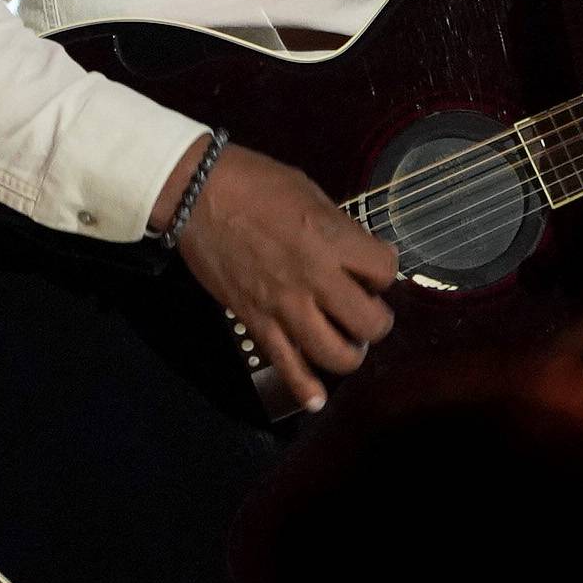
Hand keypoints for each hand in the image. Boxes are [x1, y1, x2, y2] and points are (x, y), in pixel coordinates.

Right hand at [153, 138, 395, 412]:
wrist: (198, 195)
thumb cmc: (256, 183)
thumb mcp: (311, 192)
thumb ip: (340, 229)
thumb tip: (364, 253)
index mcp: (332, 240)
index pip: (385, 271)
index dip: (385, 271)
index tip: (375, 268)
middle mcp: (315, 278)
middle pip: (369, 322)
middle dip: (377, 320)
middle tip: (367, 311)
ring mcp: (285, 306)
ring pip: (335, 353)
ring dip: (350, 353)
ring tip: (348, 342)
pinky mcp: (257, 322)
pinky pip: (286, 365)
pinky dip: (304, 389)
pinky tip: (316, 399)